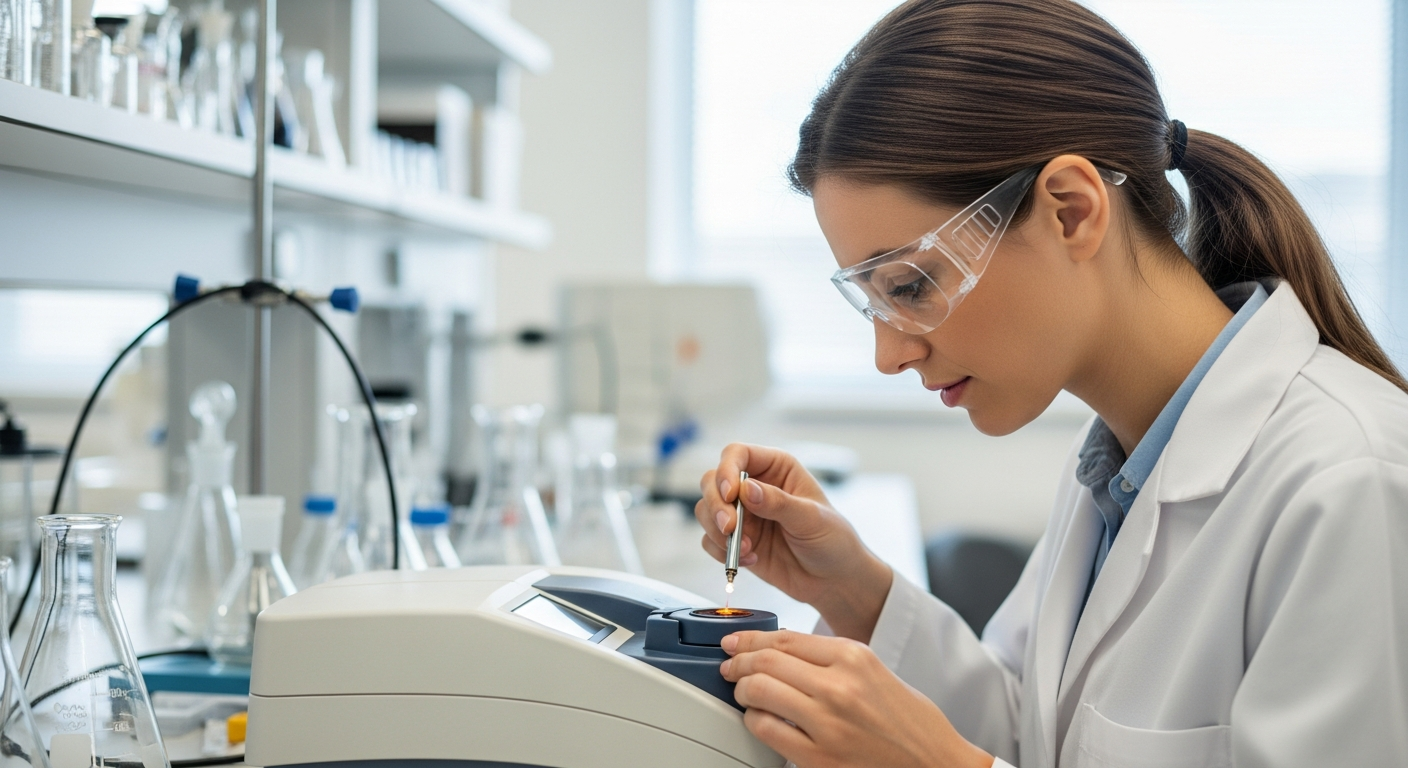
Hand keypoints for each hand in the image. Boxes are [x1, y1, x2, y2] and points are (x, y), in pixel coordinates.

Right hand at [695, 443, 891, 640]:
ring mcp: (744, 515)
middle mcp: (755, 487)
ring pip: (707, 510)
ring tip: (746, 549)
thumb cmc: (833, 541)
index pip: (737, 454)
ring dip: (717, 531)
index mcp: (777, 468)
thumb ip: (778, 503)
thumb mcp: (811, 518)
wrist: (834, 581)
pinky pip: (710, 540)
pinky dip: (721, 552)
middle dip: (716, 505)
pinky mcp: (736, 541)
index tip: (730, 495)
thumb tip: (746, 490)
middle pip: (713, 481)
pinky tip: (749, 560)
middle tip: (729, 528)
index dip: (726, 470)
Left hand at [721, 630, 993, 767]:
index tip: (735, 642)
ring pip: (760, 691)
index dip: (751, 638)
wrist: (933, 761)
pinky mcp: (820, 757)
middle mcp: (839, 685)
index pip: (784, 638)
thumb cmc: (905, 717)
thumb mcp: (872, 669)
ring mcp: (828, 722)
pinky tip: (760, 719)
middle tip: (731, 667)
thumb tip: (777, 648)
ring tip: (745, 693)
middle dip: (739, 662)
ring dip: (743, 690)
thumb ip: (828, 657)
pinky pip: (766, 730)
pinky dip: (754, 721)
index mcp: (853, 656)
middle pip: (766, 661)